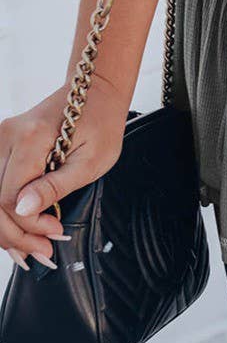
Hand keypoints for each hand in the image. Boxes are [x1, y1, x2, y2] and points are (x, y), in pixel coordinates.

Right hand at [0, 75, 127, 270]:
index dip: (29, 225)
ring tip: (31, 250)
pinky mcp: (4, 145)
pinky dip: (6, 210)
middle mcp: (7, 135)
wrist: (97, 89)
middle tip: (42, 253)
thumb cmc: (101, 122)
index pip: (10, 197)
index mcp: (29, 138)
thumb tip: (22, 210)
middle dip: (16, 234)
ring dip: (7, 227)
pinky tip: (20, 231)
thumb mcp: (90, 160)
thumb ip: (55, 186)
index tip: (53, 235)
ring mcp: (2, 138)